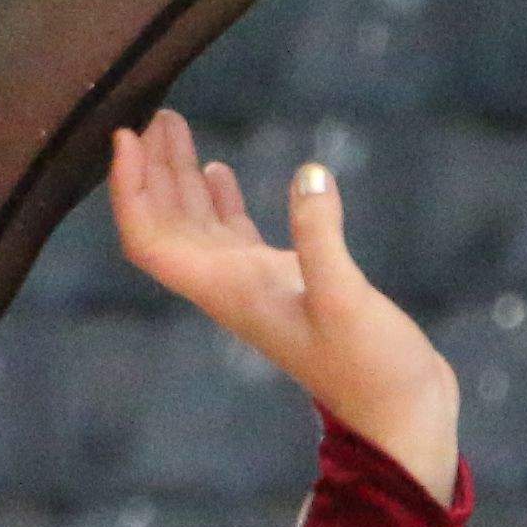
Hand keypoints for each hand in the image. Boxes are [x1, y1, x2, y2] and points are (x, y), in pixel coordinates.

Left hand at [108, 111, 459, 502]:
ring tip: (171, 125)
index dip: (128, 191)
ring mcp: (254, 284)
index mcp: (226, 290)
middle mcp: (228, 286)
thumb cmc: (373, 370)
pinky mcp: (285, 281)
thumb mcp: (347, 299)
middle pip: (164, 224)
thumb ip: (323, 237)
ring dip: (178, 177)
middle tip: (151, 114)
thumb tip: (309, 175)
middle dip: (149, 170)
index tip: (125, 138)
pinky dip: (219, 201)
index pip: (149, 239)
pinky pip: (233, 235)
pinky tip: (216, 170)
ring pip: (196, 224)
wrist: (400, 413)